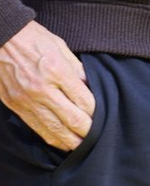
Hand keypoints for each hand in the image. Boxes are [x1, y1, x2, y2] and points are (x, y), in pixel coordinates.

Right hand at [0, 21, 93, 150]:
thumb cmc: (34, 39)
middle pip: (70, 118)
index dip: (95, 112)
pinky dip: (50, 137)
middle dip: (86, 130)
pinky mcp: (16, 106)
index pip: (83, 100)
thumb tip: (89, 86)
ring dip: (69, 140)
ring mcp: (27, 100)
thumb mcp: (61, 47)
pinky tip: (60, 142)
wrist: (2, 39)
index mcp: (58, 72)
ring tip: (82, 146)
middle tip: (97, 137)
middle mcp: (43, 89)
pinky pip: (36, 127)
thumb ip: (77, 68)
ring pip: (52, 128)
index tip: (104, 117)